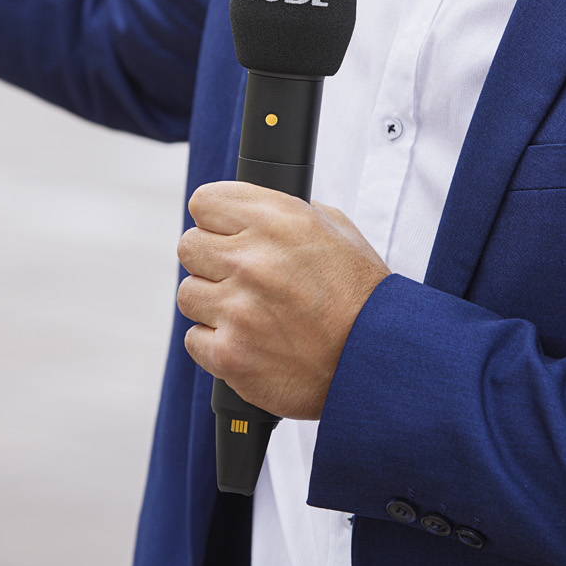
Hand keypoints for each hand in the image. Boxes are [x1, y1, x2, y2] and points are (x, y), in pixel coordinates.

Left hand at [177, 182, 389, 419]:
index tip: (225, 232)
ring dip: (213, 303)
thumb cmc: (360, 297)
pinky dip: (217, 343)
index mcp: (277, 221)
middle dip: (212, 261)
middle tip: (240, 277)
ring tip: (249, 313)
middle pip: (190, 247)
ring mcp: (237, 310)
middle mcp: (252, 261)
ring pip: (188, 294)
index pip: (204, 203)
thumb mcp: (336, 231)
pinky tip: (249, 342)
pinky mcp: (229, 355)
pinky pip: (194, 338)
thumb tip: (249, 210)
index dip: (216, 219)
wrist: (377, 362)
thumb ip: (287, 213)